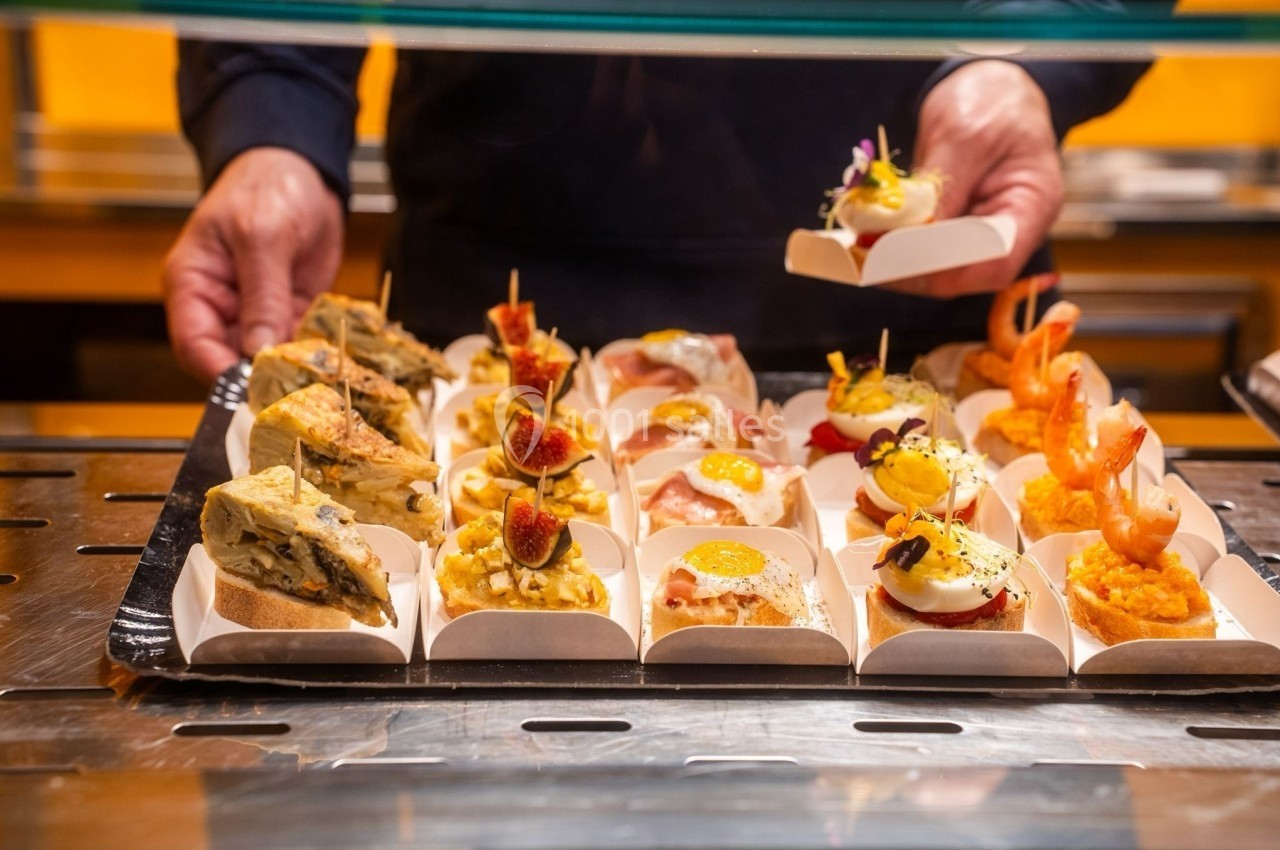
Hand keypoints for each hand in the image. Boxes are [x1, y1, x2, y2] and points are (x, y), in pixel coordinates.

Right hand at [163, 147, 343, 379]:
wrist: (304, 170)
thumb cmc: (266, 187)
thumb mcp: (263, 237)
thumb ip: (263, 296)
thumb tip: (259, 350)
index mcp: (193, 285)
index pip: (194, 346)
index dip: (219, 374)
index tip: (252, 389)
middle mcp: (220, 306)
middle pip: (230, 362)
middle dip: (258, 377)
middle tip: (292, 389)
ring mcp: (256, 313)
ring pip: (266, 359)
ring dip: (290, 370)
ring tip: (316, 377)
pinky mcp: (289, 313)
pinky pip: (296, 345)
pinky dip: (311, 355)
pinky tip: (330, 360)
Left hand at [886, 60, 1062, 298]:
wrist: (992, 85)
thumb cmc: (991, 100)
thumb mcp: (965, 134)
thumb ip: (943, 187)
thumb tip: (913, 234)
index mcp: (1033, 204)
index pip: (994, 264)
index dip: (944, 270)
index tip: (895, 259)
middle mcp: (1013, 228)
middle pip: (966, 274)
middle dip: (914, 270)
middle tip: (865, 258)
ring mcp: (986, 231)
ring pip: (943, 267)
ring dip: (901, 262)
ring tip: (861, 250)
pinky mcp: (960, 226)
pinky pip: (931, 249)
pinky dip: (900, 247)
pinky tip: (871, 238)